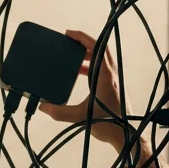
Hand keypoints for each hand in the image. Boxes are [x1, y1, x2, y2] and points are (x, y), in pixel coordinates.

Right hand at [37, 29, 124, 147]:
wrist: (125, 134)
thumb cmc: (107, 123)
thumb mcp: (80, 117)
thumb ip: (60, 112)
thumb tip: (43, 106)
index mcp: (105, 75)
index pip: (96, 47)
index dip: (82, 37)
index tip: (68, 34)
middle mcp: (110, 74)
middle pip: (99, 48)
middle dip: (83, 42)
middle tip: (68, 40)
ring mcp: (113, 79)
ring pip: (100, 58)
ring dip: (87, 53)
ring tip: (70, 55)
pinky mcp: (112, 86)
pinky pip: (100, 68)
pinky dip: (89, 65)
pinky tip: (78, 73)